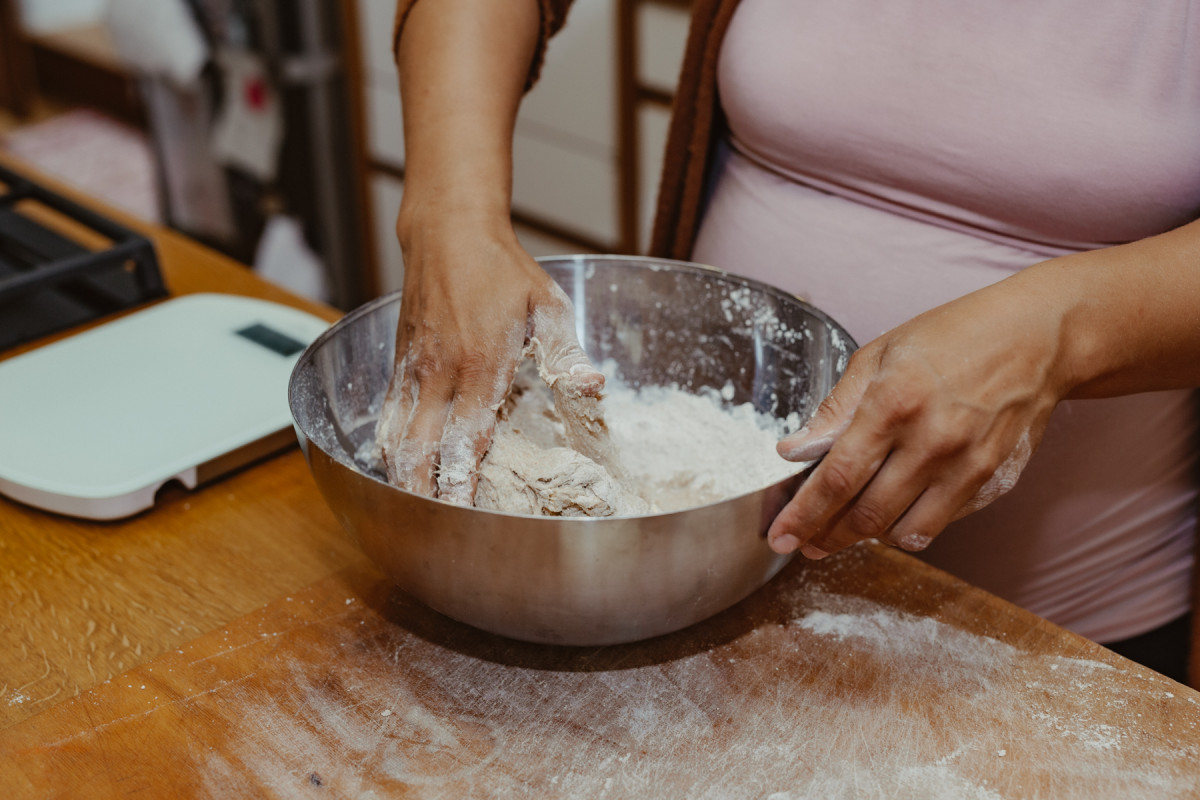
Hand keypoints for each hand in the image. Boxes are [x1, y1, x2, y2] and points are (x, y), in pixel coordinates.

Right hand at [376, 213, 602, 503]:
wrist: (449, 230)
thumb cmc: (503, 270)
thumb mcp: (548, 305)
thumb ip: (567, 353)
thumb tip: (593, 387)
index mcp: (481, 367)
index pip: (466, 441)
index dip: (460, 486)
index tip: (462, 519)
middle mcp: (440, 374)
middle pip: (422, 451)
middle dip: (423, 495)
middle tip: (429, 532)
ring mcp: (415, 369)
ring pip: (398, 437)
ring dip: (402, 477)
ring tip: (408, 512)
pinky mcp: (400, 361)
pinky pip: (389, 413)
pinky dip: (390, 445)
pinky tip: (397, 467)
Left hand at [767, 273, 1069, 558]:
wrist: (1038, 337)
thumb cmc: (952, 338)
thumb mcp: (880, 355)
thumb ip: (835, 408)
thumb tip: (794, 451)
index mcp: (894, 403)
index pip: (838, 477)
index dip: (804, 515)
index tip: (780, 536)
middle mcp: (933, 441)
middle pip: (867, 514)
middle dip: (828, 536)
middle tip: (807, 542)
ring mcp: (968, 466)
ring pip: (904, 531)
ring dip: (868, 538)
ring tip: (845, 530)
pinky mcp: (994, 482)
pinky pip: (941, 523)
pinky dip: (910, 526)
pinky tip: (894, 511)